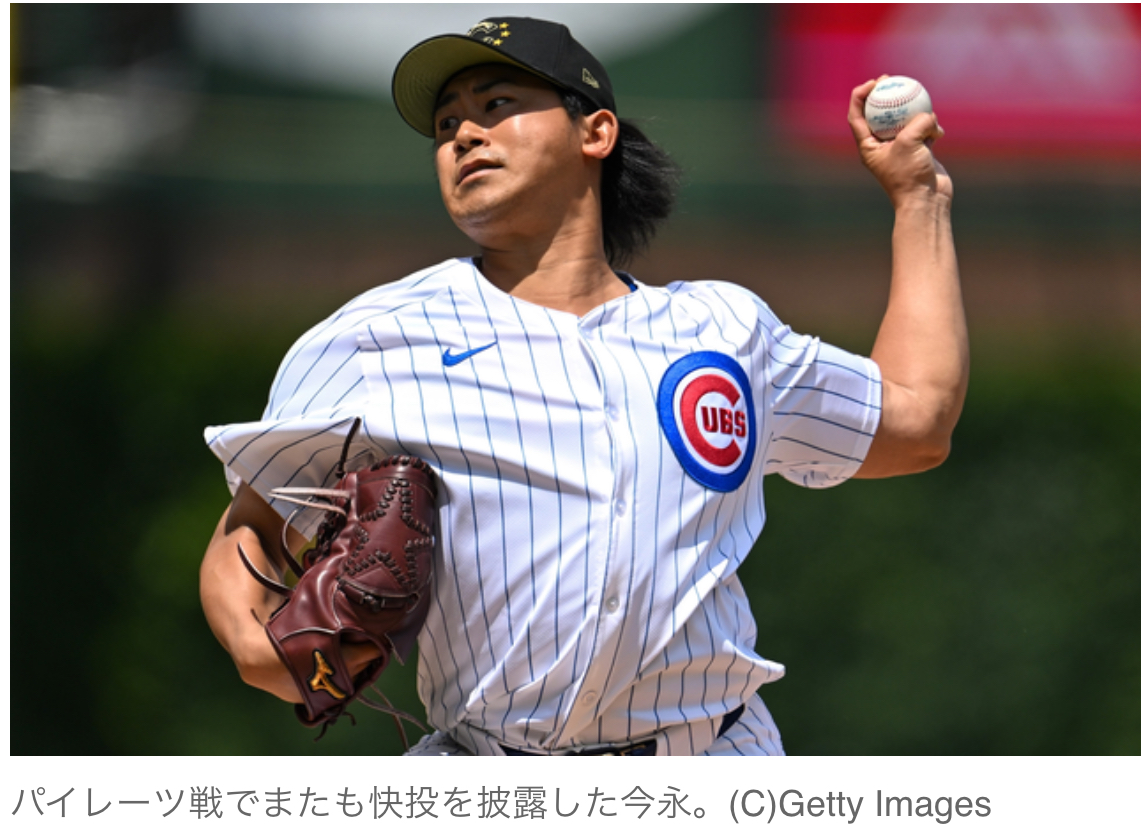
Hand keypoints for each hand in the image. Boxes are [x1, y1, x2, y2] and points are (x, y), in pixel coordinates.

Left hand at [848, 77, 952, 207]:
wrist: (927, 200)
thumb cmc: (910, 176)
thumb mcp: (910, 143)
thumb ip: (917, 122)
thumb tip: (928, 114)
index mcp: (867, 146)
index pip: (856, 116)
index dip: (860, 96)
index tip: (873, 83)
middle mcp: (881, 145)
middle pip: (878, 113)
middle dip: (885, 94)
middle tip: (893, 79)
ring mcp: (900, 147)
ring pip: (905, 119)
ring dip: (917, 114)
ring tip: (925, 117)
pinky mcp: (919, 149)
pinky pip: (924, 128)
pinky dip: (931, 128)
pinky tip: (938, 135)